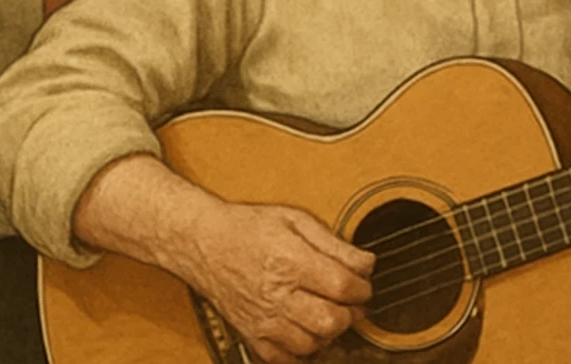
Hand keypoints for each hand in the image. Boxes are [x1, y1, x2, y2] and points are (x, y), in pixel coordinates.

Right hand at [185, 203, 374, 362]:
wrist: (204, 242)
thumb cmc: (248, 228)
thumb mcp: (296, 220)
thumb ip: (334, 244)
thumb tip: (366, 263)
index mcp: (290, 262)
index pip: (342, 286)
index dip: (362, 288)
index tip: (363, 283)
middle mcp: (276, 294)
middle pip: (330, 320)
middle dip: (351, 313)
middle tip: (351, 302)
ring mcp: (263, 319)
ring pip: (312, 343)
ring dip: (329, 332)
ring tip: (329, 313)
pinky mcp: (252, 335)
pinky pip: (285, 358)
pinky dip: (303, 350)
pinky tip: (307, 330)